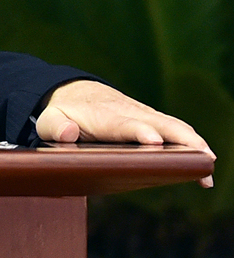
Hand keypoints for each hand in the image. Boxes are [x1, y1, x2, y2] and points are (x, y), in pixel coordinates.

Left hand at [36, 79, 215, 187]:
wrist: (72, 91)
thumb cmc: (62, 112)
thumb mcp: (49, 120)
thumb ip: (55, 127)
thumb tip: (68, 133)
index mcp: (101, 116)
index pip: (122, 124)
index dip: (138, 131)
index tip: (154, 140)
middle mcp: (126, 112)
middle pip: (157, 122)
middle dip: (179, 138)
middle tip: (200, 157)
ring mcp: (141, 113)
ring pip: (171, 125)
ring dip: (192, 142)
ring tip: (208, 165)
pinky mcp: (150, 118)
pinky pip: (174, 127)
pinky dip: (191, 141)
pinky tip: (204, 161)